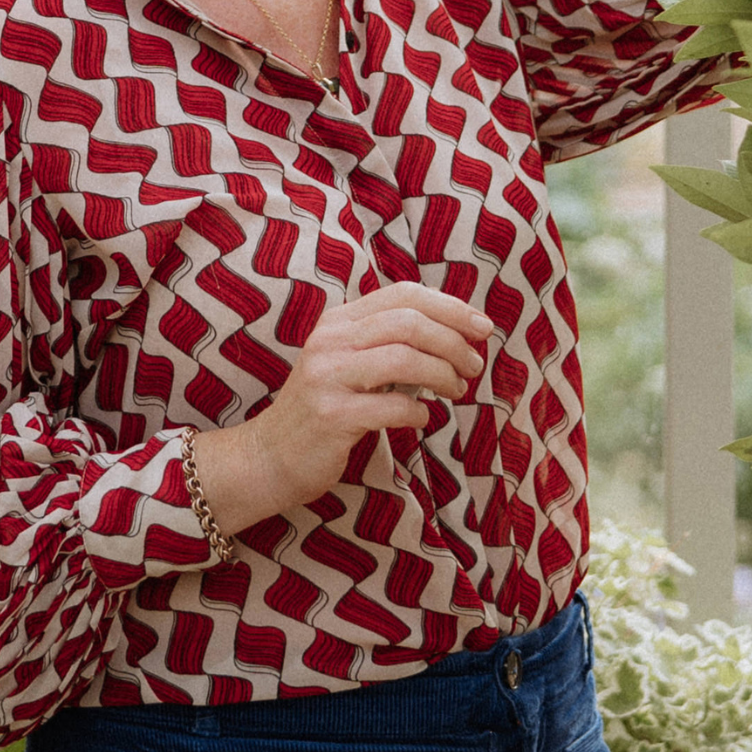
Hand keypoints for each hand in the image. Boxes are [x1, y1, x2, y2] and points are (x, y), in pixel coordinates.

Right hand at [187, 285, 495, 536]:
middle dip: (454, 342)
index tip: (482, 327)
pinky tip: (424, 417)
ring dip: (443, 374)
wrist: (269, 457)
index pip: (404, 294)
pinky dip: (420, 411)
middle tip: (475, 365)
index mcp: (338, 322)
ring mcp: (327, 377)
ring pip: (404, 359)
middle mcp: (329, 341)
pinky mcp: (331, 416)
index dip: (451, 306)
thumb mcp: (349, 364)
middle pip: (409, 322)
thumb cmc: (324, 410)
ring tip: (457, 390)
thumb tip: (456, 335)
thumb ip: (387, 344)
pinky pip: (392, 406)